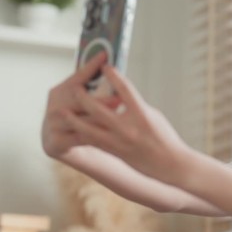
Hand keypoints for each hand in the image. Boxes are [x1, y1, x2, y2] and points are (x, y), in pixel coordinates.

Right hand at [41, 52, 119, 159]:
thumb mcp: (80, 102)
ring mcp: (52, 125)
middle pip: (78, 100)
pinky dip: (95, 136)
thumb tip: (112, 71)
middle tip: (119, 98)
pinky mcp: (55, 142)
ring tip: (117, 118)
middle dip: (101, 100)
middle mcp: (53, 106)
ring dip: (99, 119)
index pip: (77, 77)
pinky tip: (109, 135)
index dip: (91, 66)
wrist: (58, 144)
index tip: (105, 55)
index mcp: (59, 92)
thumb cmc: (78, 118)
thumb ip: (91, 89)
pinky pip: (79, 138)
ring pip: (80, 121)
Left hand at [61, 65, 189, 183]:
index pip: (124, 89)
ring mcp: (119, 141)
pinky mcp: (114, 151)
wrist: (169, 164)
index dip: (113, 76)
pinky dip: (81, 132)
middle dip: (83, 96)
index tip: (105, 66)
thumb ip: (134, 104)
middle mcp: (128, 127)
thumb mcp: (153, 115)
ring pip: (88, 127)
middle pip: (98, 108)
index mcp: (142, 114)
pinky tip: (73, 126)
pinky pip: (92, 140)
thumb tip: (118, 93)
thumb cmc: (164, 137)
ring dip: (73, 117)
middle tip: (75, 86)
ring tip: (62, 110)